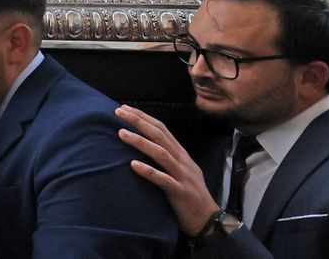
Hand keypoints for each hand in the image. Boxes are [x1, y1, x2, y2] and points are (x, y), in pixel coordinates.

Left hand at [115, 104, 219, 233]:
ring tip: (121, 133)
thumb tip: (147, 144)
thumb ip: (167, 157)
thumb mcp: (181, 171)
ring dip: (140, 142)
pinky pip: (163, 180)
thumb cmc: (189, 194)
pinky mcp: (180, 192)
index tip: (125, 109)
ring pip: (161, 154)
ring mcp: (182, 176)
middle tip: (119, 112)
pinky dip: (148, 171)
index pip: (162, 129)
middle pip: (160, 136)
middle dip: (139, 122)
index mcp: (181, 155)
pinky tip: (133, 165)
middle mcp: (182, 161)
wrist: (209, 220)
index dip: (144, 117)